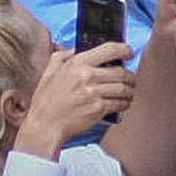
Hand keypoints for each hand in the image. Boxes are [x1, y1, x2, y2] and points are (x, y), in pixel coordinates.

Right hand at [14, 44, 136, 158]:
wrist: (45, 126)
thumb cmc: (46, 102)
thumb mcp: (49, 74)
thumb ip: (60, 58)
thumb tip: (72, 50)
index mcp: (77, 64)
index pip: (109, 49)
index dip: (124, 50)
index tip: (129, 53)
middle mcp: (87, 76)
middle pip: (121, 72)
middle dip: (130, 76)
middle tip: (130, 79)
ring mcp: (93, 93)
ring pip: (123, 88)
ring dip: (130, 90)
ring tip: (128, 92)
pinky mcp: (98, 108)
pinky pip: (120, 103)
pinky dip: (125, 103)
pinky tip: (123, 103)